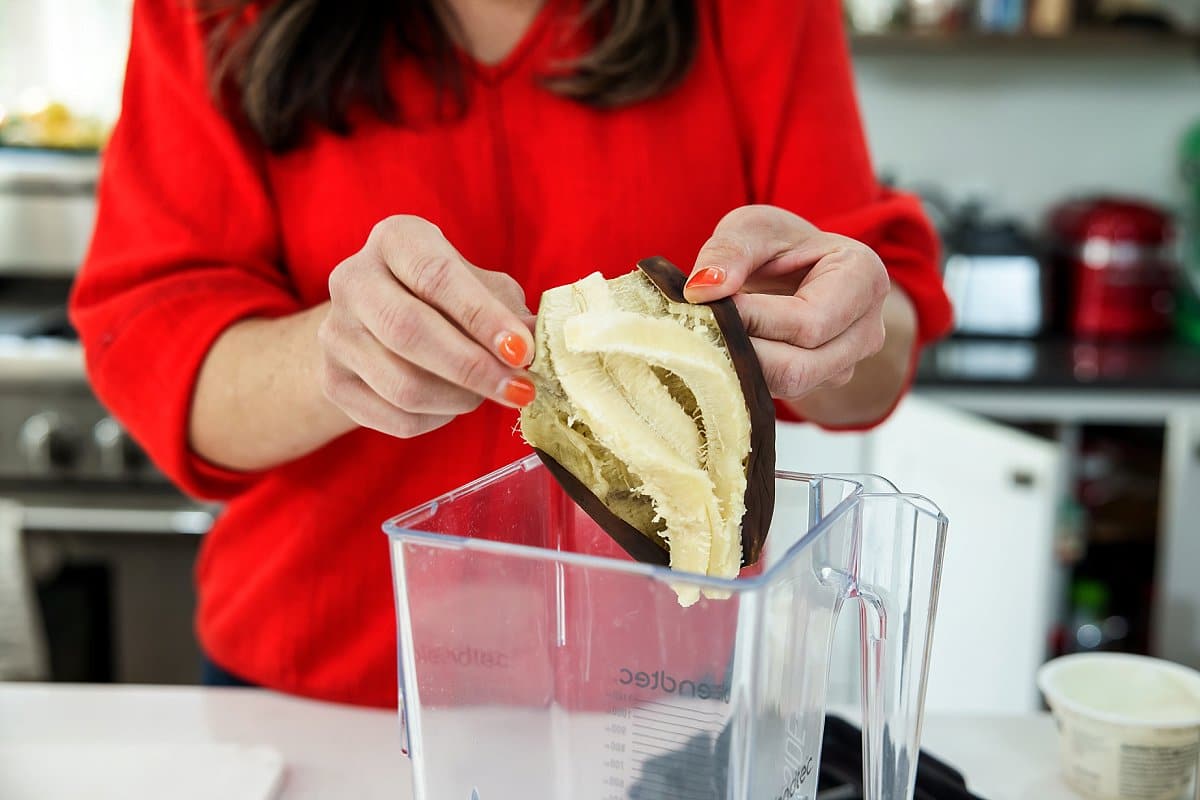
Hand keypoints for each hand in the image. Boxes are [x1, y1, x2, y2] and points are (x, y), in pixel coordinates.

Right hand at [318, 215, 536, 438]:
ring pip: (402, 384)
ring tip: (487, 393)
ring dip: (459, 398)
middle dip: (473, 368)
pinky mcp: (332, 381)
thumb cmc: (447, 299)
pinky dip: (437, 419)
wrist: (380, 325)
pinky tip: (453, 403)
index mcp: (395, 239)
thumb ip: (508, 311)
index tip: (521, 351)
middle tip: (519, 389)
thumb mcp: (481, 287)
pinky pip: (394, 417)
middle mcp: (353, 278)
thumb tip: (538, 343)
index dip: (482, 317)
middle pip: (409, 331)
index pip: (436, 276)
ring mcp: (334, 332)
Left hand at [684, 205, 915, 424]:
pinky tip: (725, 348)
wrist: (791, 266)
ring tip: (714, 333)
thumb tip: (702, 290)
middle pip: (799, 368)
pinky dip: (744, 373)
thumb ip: (728, 252)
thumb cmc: (777, 243)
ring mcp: (846, 364)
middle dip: (744, 350)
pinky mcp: (819, 383)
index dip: (754, 319)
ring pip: (786, 385)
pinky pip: (777, 391)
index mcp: (864, 279)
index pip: (809, 323)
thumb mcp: (750, 228)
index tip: (711, 304)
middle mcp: (867, 330)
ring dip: (741, 364)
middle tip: (704, 326)